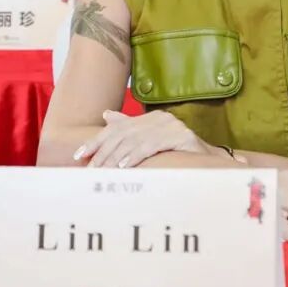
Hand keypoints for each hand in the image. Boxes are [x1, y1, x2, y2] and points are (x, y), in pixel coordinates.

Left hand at [73, 110, 224, 167]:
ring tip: (105, 171)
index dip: (96, 142)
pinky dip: (137, 155)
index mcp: (149, 119)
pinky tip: (126, 166)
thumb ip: (129, 128)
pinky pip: (153, 145)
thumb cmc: (177, 156)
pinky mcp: (182, 136)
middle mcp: (159, 118)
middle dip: (103, 153)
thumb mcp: (150, 143)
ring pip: (135, 141)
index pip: (116, 129)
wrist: (209, 163)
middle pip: (123, 135)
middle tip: (91, 170)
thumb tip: (106, 114)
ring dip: (117, 158)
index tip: (79, 156)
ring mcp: (172, 125)